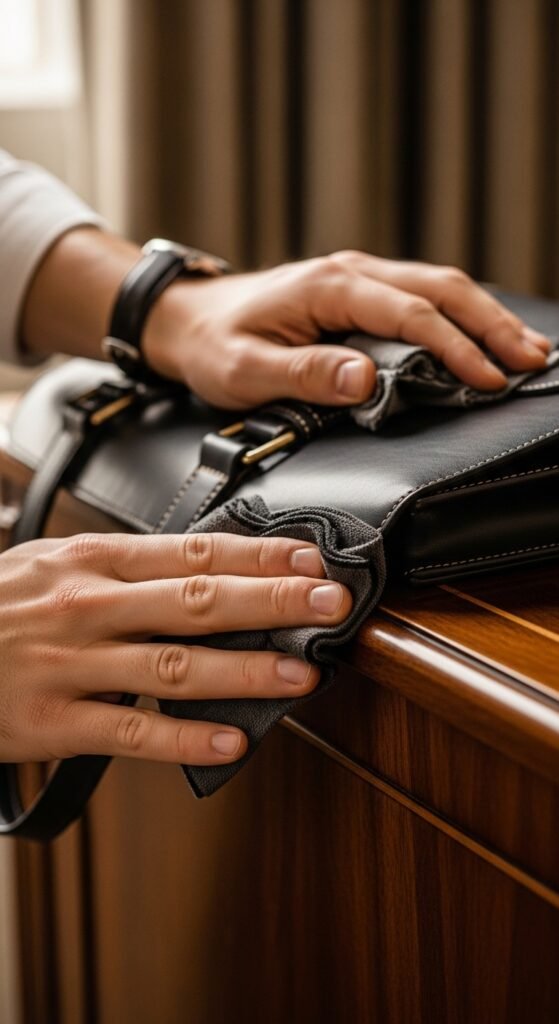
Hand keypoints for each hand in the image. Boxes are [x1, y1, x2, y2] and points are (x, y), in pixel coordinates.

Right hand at [0, 533, 350, 764]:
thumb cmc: (0, 607)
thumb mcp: (56, 564)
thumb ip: (126, 567)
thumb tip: (208, 565)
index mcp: (92, 562)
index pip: (192, 551)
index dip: (257, 555)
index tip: (309, 558)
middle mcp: (88, 607)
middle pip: (196, 600)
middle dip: (271, 601)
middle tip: (330, 604)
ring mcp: (71, 665)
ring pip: (173, 666)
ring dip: (245, 670)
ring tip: (300, 674)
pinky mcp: (53, 721)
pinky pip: (130, 732)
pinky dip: (185, 738)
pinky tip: (232, 740)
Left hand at [143, 251, 550, 408]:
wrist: (188, 320)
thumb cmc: (214, 345)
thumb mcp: (246, 368)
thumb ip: (304, 373)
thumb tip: (364, 379)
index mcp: (329, 287)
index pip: (409, 313)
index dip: (453, 347)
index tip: (486, 378)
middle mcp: (351, 273)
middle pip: (440, 288)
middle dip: (491, 324)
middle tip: (531, 359)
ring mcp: (357, 278)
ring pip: (438, 287)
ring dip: (484, 317)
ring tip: (525, 348)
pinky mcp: (358, 293)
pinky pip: (420, 296)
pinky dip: (460, 316)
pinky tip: (483, 335)